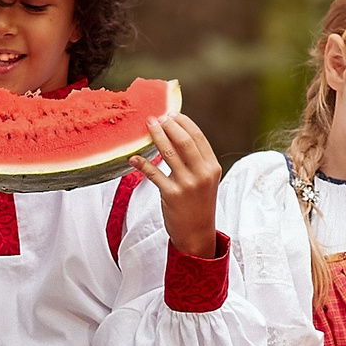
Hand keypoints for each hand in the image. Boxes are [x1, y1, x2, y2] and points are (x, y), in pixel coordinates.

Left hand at [139, 113, 222, 257]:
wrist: (197, 232)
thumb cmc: (198, 203)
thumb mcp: (203, 179)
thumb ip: (194, 160)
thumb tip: (175, 135)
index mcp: (212, 166)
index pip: (198, 137)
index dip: (184, 122)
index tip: (172, 113)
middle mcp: (202, 173)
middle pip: (184, 141)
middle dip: (169, 125)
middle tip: (157, 117)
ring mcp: (187, 184)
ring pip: (169, 153)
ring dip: (156, 136)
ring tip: (148, 126)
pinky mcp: (172, 195)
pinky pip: (154, 174)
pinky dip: (142, 163)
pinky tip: (134, 157)